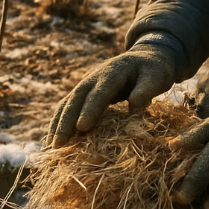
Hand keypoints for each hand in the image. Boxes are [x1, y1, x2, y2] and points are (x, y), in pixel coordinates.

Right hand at [47, 45, 176, 146]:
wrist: (145, 59)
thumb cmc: (153, 70)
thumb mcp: (157, 76)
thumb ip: (147, 89)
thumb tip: (134, 106)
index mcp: (113, 72)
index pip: (99, 92)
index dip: (90, 109)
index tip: (82, 127)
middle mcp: (94, 78)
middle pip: (76, 99)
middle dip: (66, 121)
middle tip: (58, 144)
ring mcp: (86, 85)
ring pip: (67, 104)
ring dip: (58, 125)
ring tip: (51, 149)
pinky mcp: (84, 95)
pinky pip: (68, 109)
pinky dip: (59, 124)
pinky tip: (54, 142)